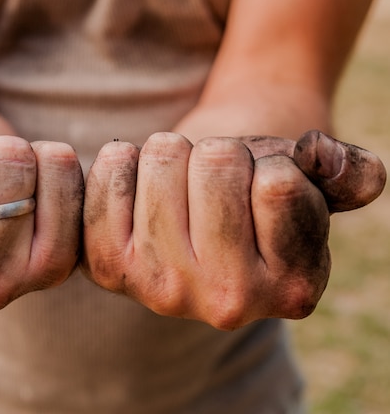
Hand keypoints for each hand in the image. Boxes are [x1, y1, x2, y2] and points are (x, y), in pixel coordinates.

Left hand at [82, 131, 385, 329]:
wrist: (196, 208)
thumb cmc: (258, 189)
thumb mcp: (317, 182)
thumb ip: (348, 172)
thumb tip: (317, 156)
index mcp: (290, 289)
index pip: (278, 182)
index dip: (269, 163)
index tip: (260, 188)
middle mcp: (224, 303)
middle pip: (216, 163)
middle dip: (219, 154)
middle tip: (215, 184)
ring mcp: (160, 289)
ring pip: (164, 157)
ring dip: (173, 155)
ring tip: (179, 188)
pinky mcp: (108, 266)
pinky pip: (112, 172)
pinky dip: (121, 158)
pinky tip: (134, 179)